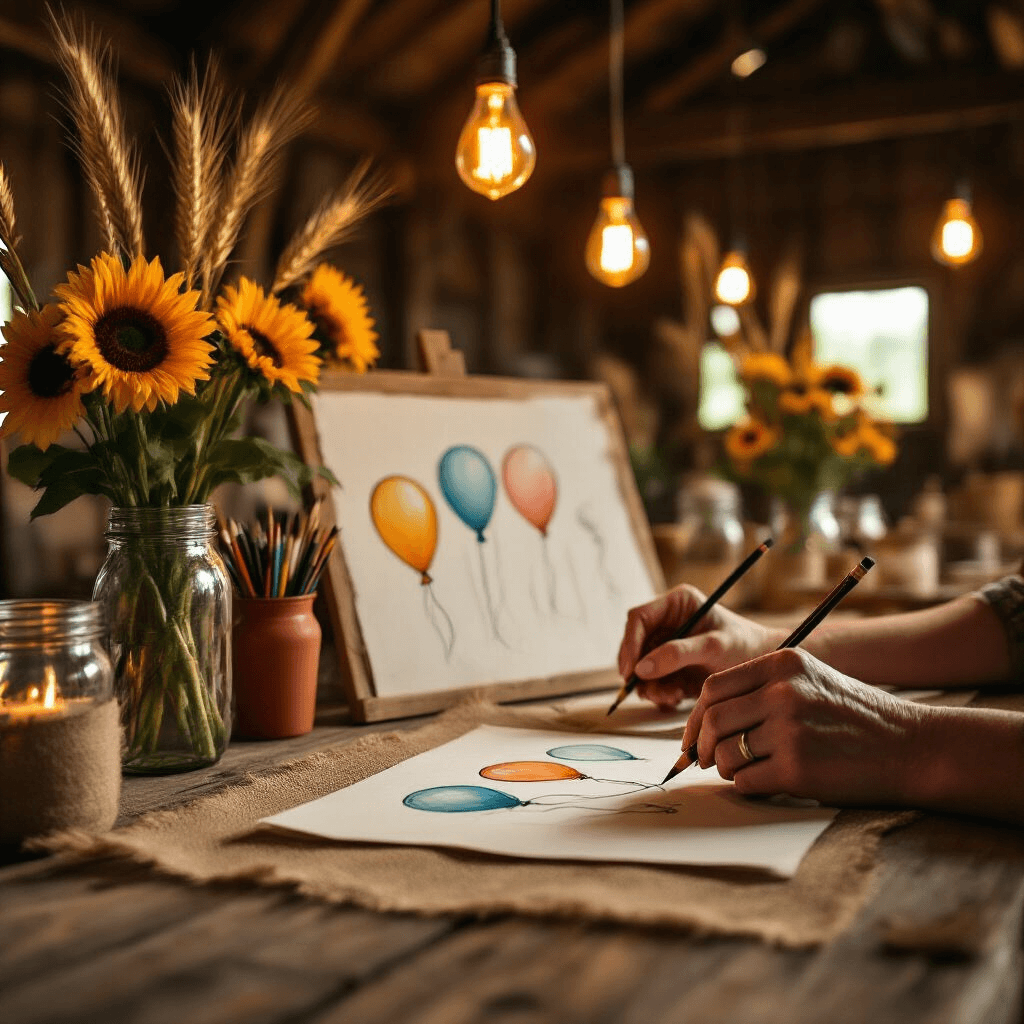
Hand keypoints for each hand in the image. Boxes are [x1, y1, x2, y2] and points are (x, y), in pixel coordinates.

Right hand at [617, 585, 782, 709]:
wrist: (763, 668)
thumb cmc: (745, 646)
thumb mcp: (714, 646)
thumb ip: (677, 654)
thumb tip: (641, 668)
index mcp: (676, 604)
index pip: (638, 618)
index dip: (629, 643)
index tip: (630, 670)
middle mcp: (667, 622)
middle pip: (634, 645)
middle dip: (639, 670)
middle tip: (650, 691)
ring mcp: (666, 645)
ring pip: (639, 666)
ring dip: (650, 686)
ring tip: (673, 696)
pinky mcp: (669, 666)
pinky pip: (650, 681)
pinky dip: (658, 693)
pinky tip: (677, 697)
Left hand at [680, 648, 930, 805]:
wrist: (912, 747)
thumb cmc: (853, 717)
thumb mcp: (809, 680)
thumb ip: (760, 689)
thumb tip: (703, 720)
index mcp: (781, 664)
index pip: (713, 688)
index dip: (695, 717)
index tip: (694, 737)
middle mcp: (783, 692)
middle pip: (712, 721)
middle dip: (702, 746)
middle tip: (706, 761)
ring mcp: (790, 730)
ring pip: (725, 754)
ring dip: (726, 768)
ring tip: (747, 769)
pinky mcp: (798, 769)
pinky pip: (745, 781)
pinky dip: (748, 786)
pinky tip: (769, 781)